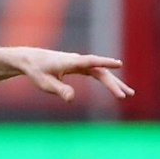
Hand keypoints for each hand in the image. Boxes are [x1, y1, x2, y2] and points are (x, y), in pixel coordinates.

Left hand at [9, 48, 133, 101]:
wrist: (30, 59)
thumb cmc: (37, 71)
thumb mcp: (45, 84)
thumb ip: (59, 90)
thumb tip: (71, 99)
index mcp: (71, 62)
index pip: (92, 61)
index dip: (105, 62)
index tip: (119, 64)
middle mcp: (78, 61)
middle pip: (100, 71)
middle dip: (114, 83)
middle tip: (125, 95)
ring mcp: (80, 63)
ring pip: (101, 72)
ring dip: (114, 83)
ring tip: (129, 94)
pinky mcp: (80, 66)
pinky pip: (97, 73)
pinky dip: (107, 80)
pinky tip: (115, 86)